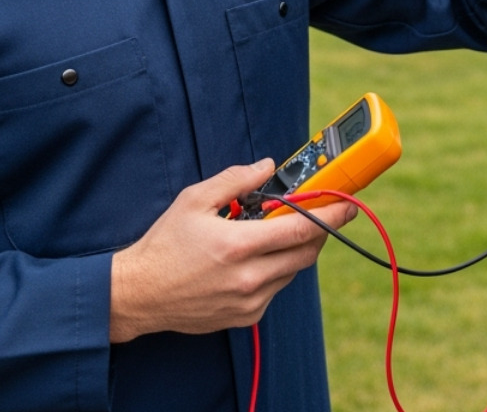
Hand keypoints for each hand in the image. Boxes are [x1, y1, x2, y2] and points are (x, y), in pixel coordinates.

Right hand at [109, 159, 356, 340]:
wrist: (139, 294)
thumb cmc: (164, 245)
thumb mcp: (194, 200)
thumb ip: (235, 180)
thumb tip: (266, 167)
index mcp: (237, 246)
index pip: (300, 229)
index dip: (330, 215)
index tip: (347, 204)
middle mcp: (248, 278)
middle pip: (306, 253)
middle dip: (321, 231)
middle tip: (323, 214)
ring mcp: (249, 301)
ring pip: (293, 272)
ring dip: (297, 250)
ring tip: (282, 231)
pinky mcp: (245, 317)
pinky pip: (276, 289)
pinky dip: (277, 270)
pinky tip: (258, 257)